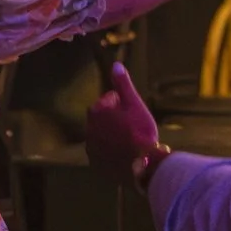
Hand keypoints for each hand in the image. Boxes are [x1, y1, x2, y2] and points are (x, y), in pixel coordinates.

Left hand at [85, 63, 163, 184]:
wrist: (142, 165)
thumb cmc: (140, 132)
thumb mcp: (134, 104)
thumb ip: (123, 84)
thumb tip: (116, 65)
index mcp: (96, 112)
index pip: (109, 99)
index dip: (124, 104)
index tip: (134, 112)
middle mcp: (89, 129)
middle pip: (104, 118)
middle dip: (116, 119)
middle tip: (134, 126)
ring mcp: (91, 148)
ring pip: (103, 135)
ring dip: (113, 135)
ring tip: (130, 140)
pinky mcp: (96, 163)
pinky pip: (103, 152)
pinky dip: (111, 150)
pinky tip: (125, 154)